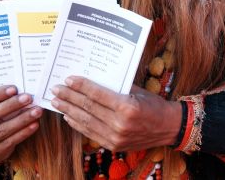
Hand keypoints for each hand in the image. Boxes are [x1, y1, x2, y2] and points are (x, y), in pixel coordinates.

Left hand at [51, 77, 181, 150]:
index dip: (81, 86)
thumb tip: (94, 79)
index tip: (68, 79)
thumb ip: (117, 87)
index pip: (97, 95)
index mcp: (127, 107)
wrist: (169, 128)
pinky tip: (69, 116)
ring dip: (69, 110)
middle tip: (56, 89)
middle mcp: (119, 124)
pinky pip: (90, 133)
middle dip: (70, 97)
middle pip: (88, 108)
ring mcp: (115, 137)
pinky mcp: (113, 145)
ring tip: (57, 101)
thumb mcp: (138, 91)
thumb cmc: (155, 105)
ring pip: (86, 122)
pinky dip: (77, 124)